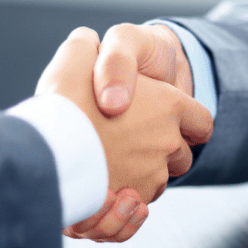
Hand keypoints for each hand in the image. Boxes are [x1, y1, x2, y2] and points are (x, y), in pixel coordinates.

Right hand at [36, 28, 212, 241]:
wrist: (46, 149)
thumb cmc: (64, 100)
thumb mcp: (77, 55)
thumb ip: (89, 47)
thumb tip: (88, 41)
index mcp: (169, 105)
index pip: (200, 120)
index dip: (189, 122)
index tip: (173, 123)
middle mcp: (168, 142)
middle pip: (181, 154)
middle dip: (163, 151)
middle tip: (130, 141)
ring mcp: (153, 175)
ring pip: (160, 180)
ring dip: (143, 174)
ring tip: (111, 163)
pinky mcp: (133, 203)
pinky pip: (139, 206)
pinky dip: (128, 200)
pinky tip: (105, 187)